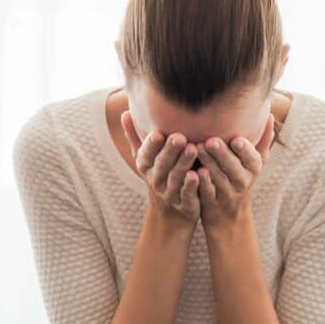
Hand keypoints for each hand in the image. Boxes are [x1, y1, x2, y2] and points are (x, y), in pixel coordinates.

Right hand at [121, 111, 199, 225]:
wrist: (172, 210)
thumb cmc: (160, 174)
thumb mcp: (146, 157)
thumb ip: (136, 137)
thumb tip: (124, 113)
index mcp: (146, 166)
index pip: (146, 154)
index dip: (151, 145)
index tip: (158, 133)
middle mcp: (155, 179)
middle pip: (162, 164)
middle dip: (170, 151)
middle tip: (179, 137)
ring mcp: (169, 193)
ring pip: (176, 177)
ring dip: (183, 163)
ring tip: (193, 149)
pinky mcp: (184, 203)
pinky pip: (188, 194)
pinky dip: (193, 184)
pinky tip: (199, 173)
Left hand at [195, 114, 274, 229]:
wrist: (229, 216)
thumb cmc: (240, 179)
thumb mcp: (254, 163)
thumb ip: (262, 141)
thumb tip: (270, 115)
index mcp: (253, 169)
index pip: (252, 159)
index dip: (245, 150)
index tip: (236, 139)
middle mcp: (242, 182)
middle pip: (233, 168)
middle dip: (223, 154)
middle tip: (211, 140)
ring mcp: (226, 193)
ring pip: (218, 178)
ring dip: (208, 164)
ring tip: (197, 148)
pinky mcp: (211, 203)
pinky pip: (206, 193)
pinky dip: (200, 183)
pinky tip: (193, 171)